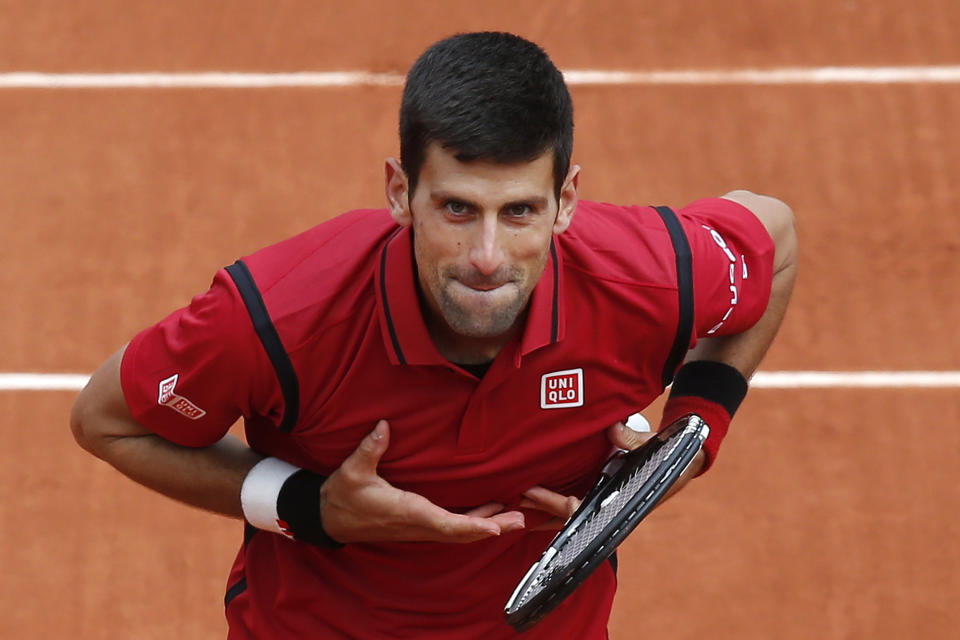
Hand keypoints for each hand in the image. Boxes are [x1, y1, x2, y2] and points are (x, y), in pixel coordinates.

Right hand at [320, 420, 524, 542]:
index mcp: (407, 512)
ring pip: (459, 533)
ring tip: (514, 517)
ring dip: (487, 526)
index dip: (471, 526)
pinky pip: (451, 529)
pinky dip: (473, 524)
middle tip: (519, 519)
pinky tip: (489, 515)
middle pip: (461, 533)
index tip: (494, 528)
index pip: (444, 524)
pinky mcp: (419, 526)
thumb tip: (384, 426)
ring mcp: (419, 528)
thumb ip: (370, 448)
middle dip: (492, 527)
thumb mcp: (352, 470)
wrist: (329, 519)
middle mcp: (417, 525)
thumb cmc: (343, 497)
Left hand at [520, 417, 657, 529]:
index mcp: (617, 502)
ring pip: (566, 517)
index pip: (578, 510)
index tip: (533, 492)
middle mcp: (606, 509)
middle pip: (565, 518)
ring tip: (515, 503)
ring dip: (542, 511)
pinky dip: (554, 504)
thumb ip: (632, 440)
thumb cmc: (669, 458)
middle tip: (513, 497)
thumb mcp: (653, 446)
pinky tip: (535, 499)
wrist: (682, 465)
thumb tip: (613, 429)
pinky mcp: (600, 498)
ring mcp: (601, 506)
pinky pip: (572, 505)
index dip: (555, 504)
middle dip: (539, 508)